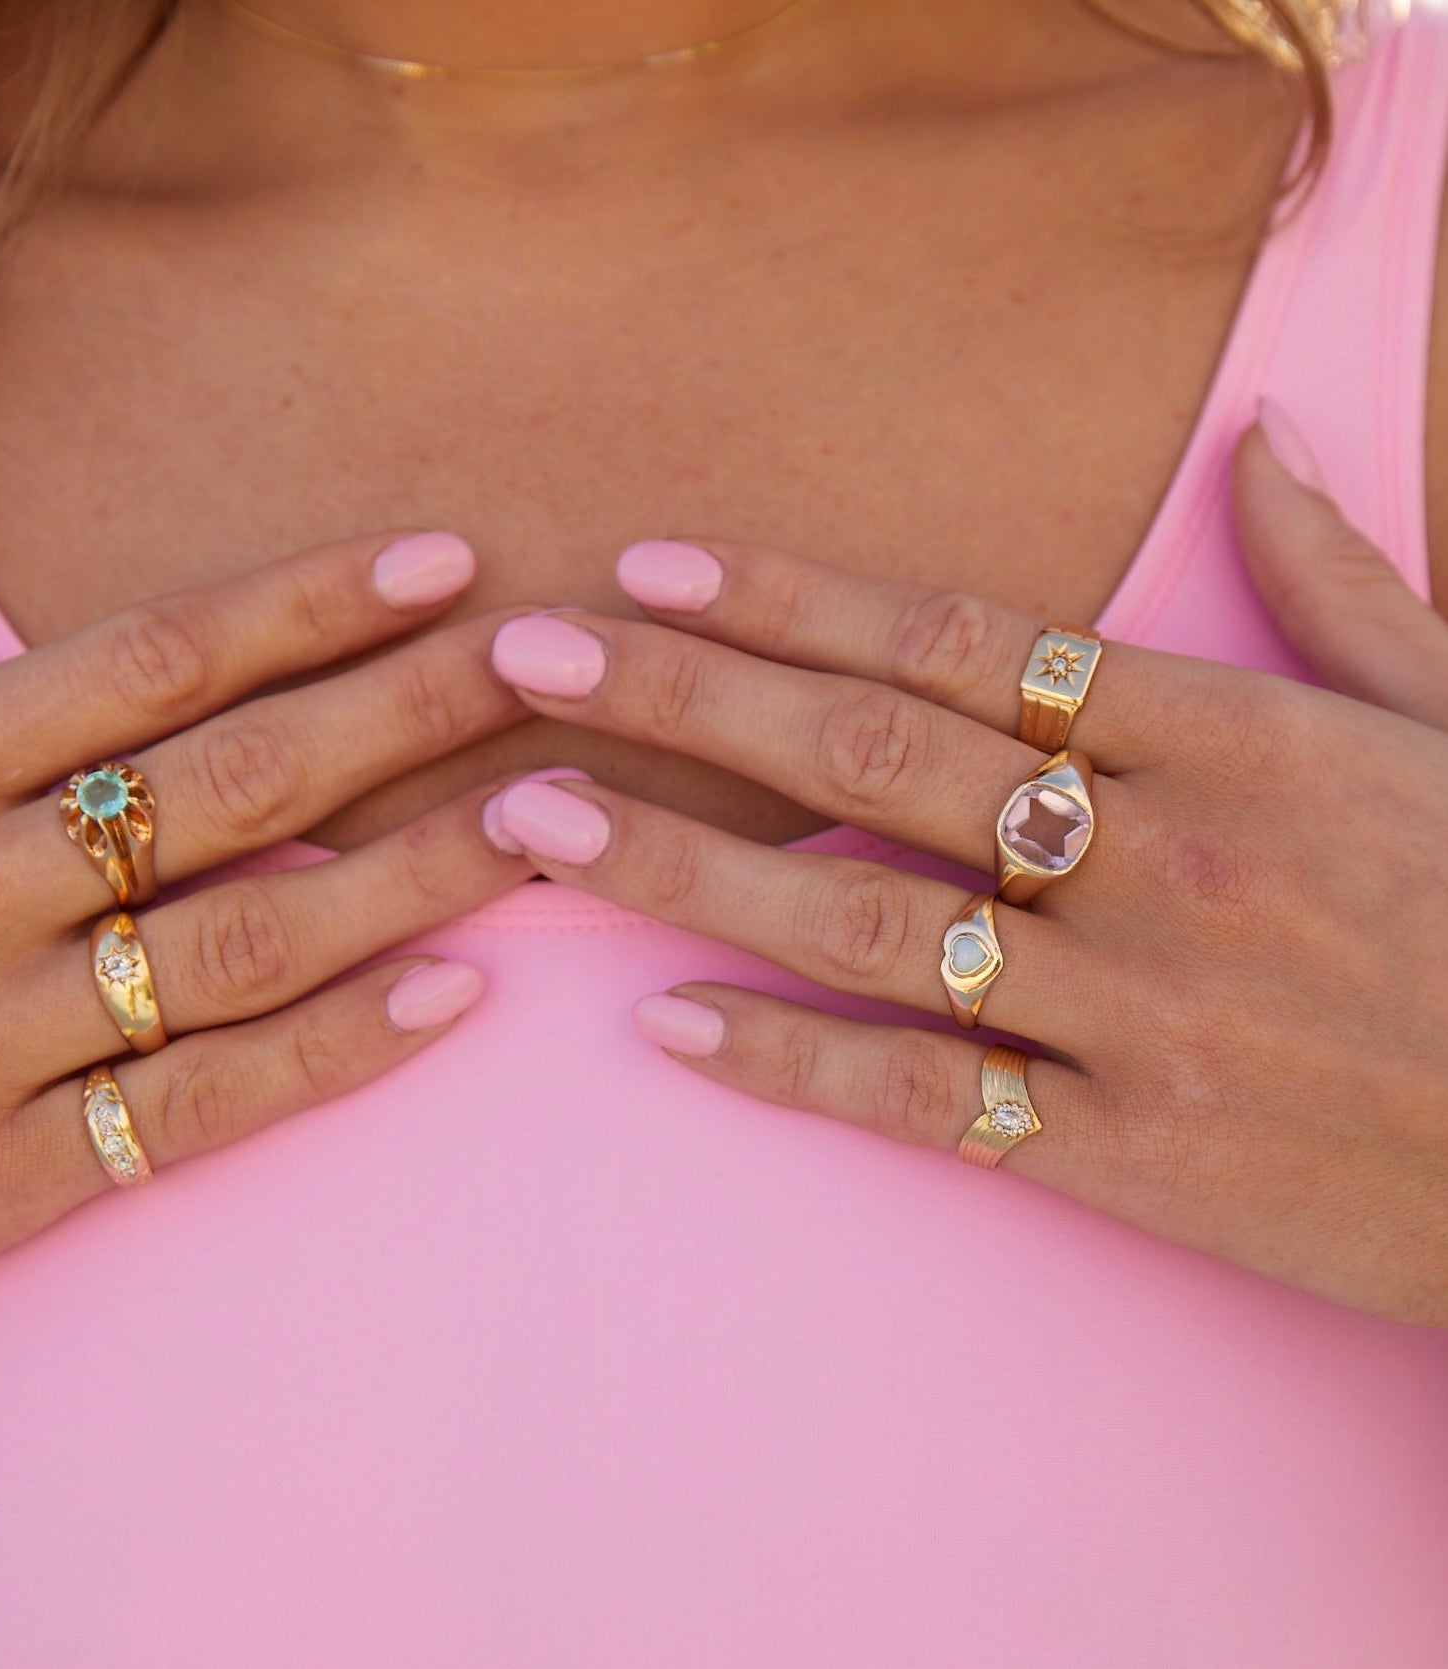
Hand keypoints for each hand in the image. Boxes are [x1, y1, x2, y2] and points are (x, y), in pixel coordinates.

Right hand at [0, 441, 535, 1332]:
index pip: (152, 657)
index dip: (311, 605)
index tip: (444, 563)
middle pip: (239, 780)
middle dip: (412, 712)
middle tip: (557, 664)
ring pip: (253, 938)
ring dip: (417, 876)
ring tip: (549, 821)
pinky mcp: (5, 1175)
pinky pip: (204, 1105)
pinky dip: (337, 1052)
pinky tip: (453, 997)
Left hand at [482, 409, 1447, 1326]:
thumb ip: (1342, 584)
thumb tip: (1265, 445)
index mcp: (1226, 729)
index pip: (959, 638)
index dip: (788, 596)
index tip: (651, 563)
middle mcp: (1155, 854)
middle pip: (869, 755)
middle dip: (680, 696)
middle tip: (524, 659)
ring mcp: (1133, 1006)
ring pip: (860, 918)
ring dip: (681, 865)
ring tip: (535, 822)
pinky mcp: (1128, 1149)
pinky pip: (924, 1094)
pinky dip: (790, 1061)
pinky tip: (666, 1028)